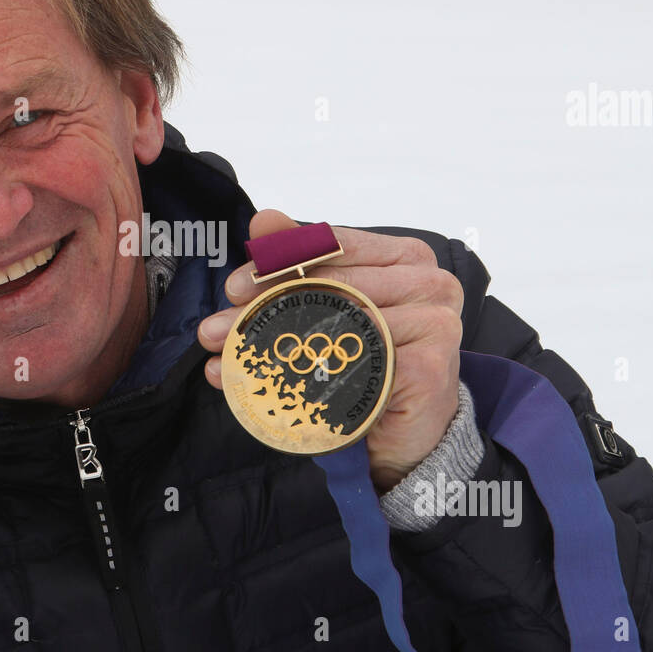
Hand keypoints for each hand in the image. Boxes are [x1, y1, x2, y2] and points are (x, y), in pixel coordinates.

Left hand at [198, 210, 464, 493]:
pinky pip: (355, 367)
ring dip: (274, 345)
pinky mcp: (430, 366)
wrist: (410, 431)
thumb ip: (301, 260)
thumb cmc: (370, 360)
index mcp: (405, 256)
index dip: (278, 263)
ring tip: (230, 359)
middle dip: (265, 309)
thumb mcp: (330, 304)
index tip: (234, 287)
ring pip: (337, 326)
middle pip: (332, 286)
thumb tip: (264, 220)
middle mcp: (429, 282)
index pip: (333, 246)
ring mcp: (436, 323)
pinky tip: (274, 389)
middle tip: (216, 330)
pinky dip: (307, 379)